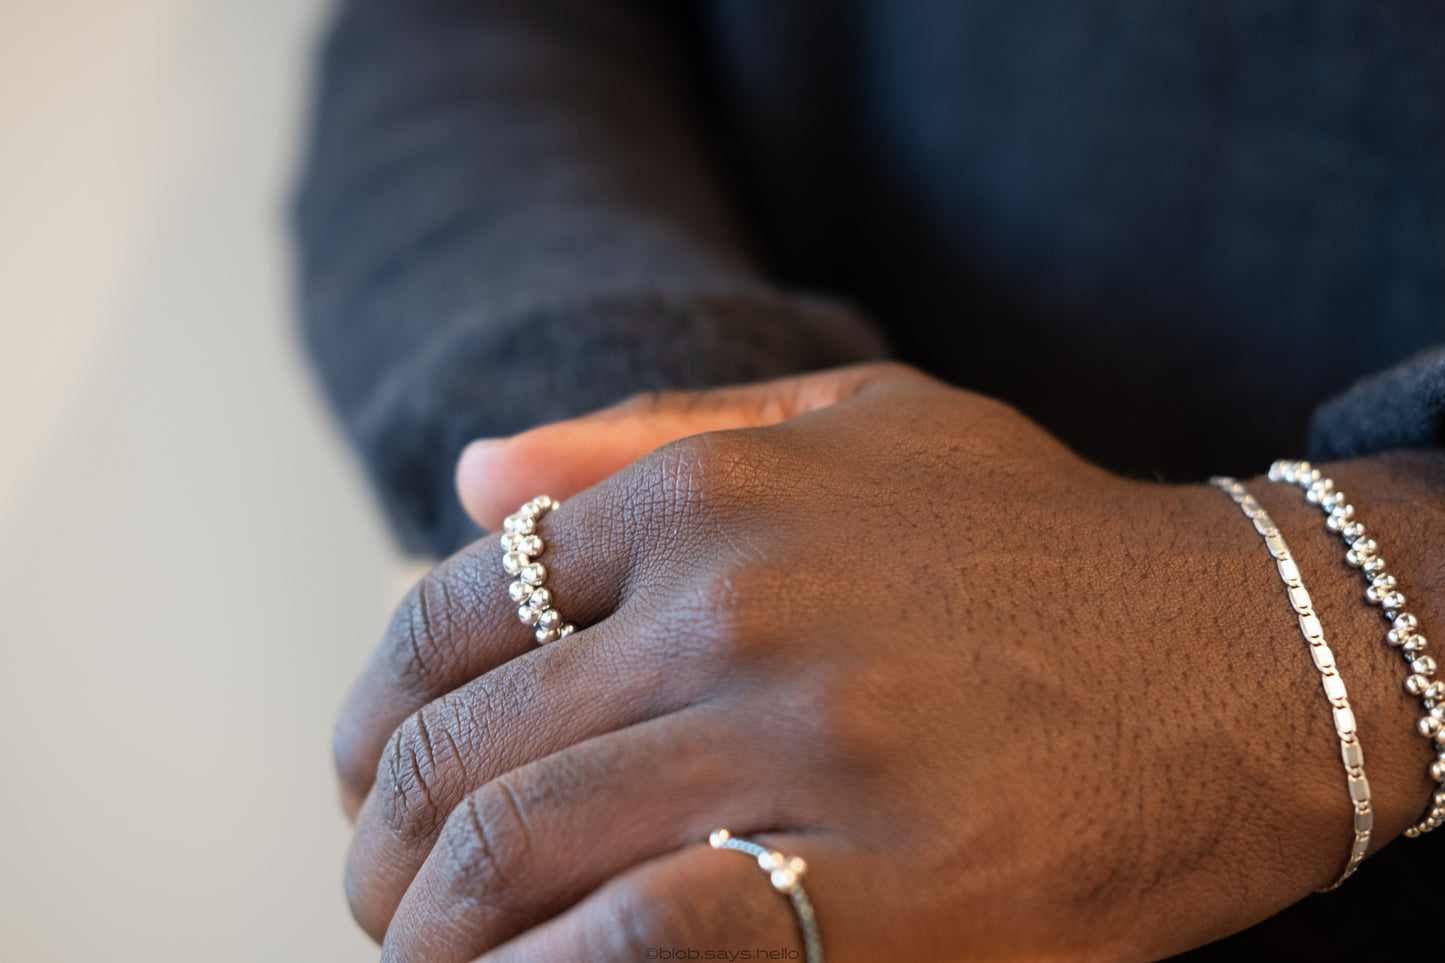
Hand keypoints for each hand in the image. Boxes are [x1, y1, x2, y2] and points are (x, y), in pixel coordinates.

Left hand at [334, 362, 1437, 961]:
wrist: (1249, 651)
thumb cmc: (1034, 543)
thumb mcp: (851, 429)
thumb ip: (645, 441)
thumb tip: (467, 478)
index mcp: (711, 499)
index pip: (447, 613)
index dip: (373, 718)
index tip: (370, 782)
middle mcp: (736, 609)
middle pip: (458, 753)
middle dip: (382, 850)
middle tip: (384, 897)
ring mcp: (805, 746)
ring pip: (516, 852)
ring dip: (433, 931)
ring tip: (428, 957)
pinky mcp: (884, 891)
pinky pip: (643, 942)